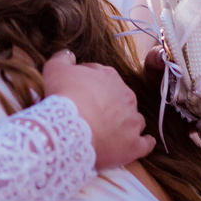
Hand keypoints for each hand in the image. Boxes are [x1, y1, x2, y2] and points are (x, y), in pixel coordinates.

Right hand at [44, 50, 154, 169]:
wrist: (70, 130)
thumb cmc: (64, 98)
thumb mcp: (55, 69)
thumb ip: (63, 58)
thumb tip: (69, 55)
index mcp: (110, 76)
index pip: (101, 76)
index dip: (88, 84)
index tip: (79, 93)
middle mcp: (127, 96)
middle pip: (120, 97)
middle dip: (109, 103)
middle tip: (91, 113)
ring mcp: (133, 121)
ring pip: (135, 119)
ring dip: (126, 123)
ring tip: (110, 131)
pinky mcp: (134, 145)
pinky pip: (146, 144)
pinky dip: (142, 143)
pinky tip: (136, 144)